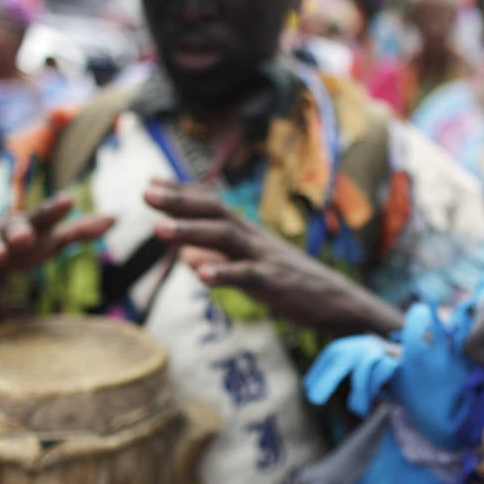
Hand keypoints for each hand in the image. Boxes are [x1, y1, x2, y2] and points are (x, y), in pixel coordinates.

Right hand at [0, 195, 114, 285]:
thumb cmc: (19, 243)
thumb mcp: (47, 238)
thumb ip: (78, 231)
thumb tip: (115, 218)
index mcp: (30, 226)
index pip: (45, 217)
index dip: (55, 210)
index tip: (67, 201)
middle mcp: (6, 229)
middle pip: (15, 228)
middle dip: (20, 232)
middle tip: (26, 237)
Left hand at [144, 180, 401, 335]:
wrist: (337, 301)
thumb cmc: (292, 284)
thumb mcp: (250, 269)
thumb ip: (217, 260)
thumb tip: (185, 257)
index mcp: (247, 234)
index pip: (210, 206)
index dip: (181, 194)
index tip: (150, 182)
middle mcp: (253, 238)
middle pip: (213, 212)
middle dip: (179, 202)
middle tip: (145, 193)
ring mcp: (264, 257)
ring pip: (225, 238)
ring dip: (190, 232)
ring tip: (158, 229)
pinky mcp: (275, 281)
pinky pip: (246, 275)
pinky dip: (223, 273)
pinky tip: (200, 276)